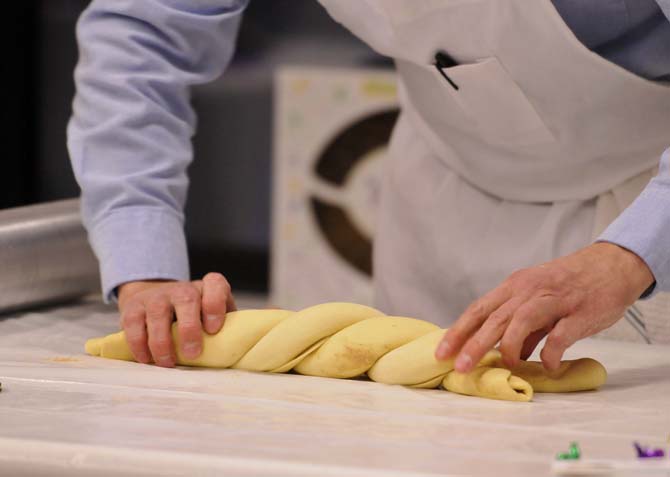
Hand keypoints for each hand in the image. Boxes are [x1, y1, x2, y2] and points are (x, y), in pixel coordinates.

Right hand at [117, 273, 235, 366]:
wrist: (156, 300)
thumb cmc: (193, 317)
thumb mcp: (212, 317)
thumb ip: (225, 329)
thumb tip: (238, 353)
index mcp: (206, 289)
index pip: (215, 285)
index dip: (215, 304)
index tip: (214, 329)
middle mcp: (182, 289)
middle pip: (187, 299)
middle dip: (189, 328)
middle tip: (192, 354)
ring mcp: (157, 296)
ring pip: (158, 313)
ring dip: (163, 342)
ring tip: (168, 363)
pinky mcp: (134, 307)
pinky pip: (134, 325)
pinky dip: (139, 344)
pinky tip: (146, 359)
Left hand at [435, 243, 653, 371]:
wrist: (611, 265)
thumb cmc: (570, 285)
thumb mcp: (538, 299)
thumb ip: (523, 326)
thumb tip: (508, 354)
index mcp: (514, 286)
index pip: (478, 309)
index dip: (458, 331)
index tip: (441, 353)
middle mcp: (529, 290)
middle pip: (494, 317)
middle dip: (473, 344)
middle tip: (460, 367)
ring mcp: (554, 300)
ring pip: (521, 320)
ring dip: (510, 346)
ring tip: (507, 365)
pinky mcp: (579, 313)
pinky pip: (560, 335)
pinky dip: (550, 353)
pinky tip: (546, 366)